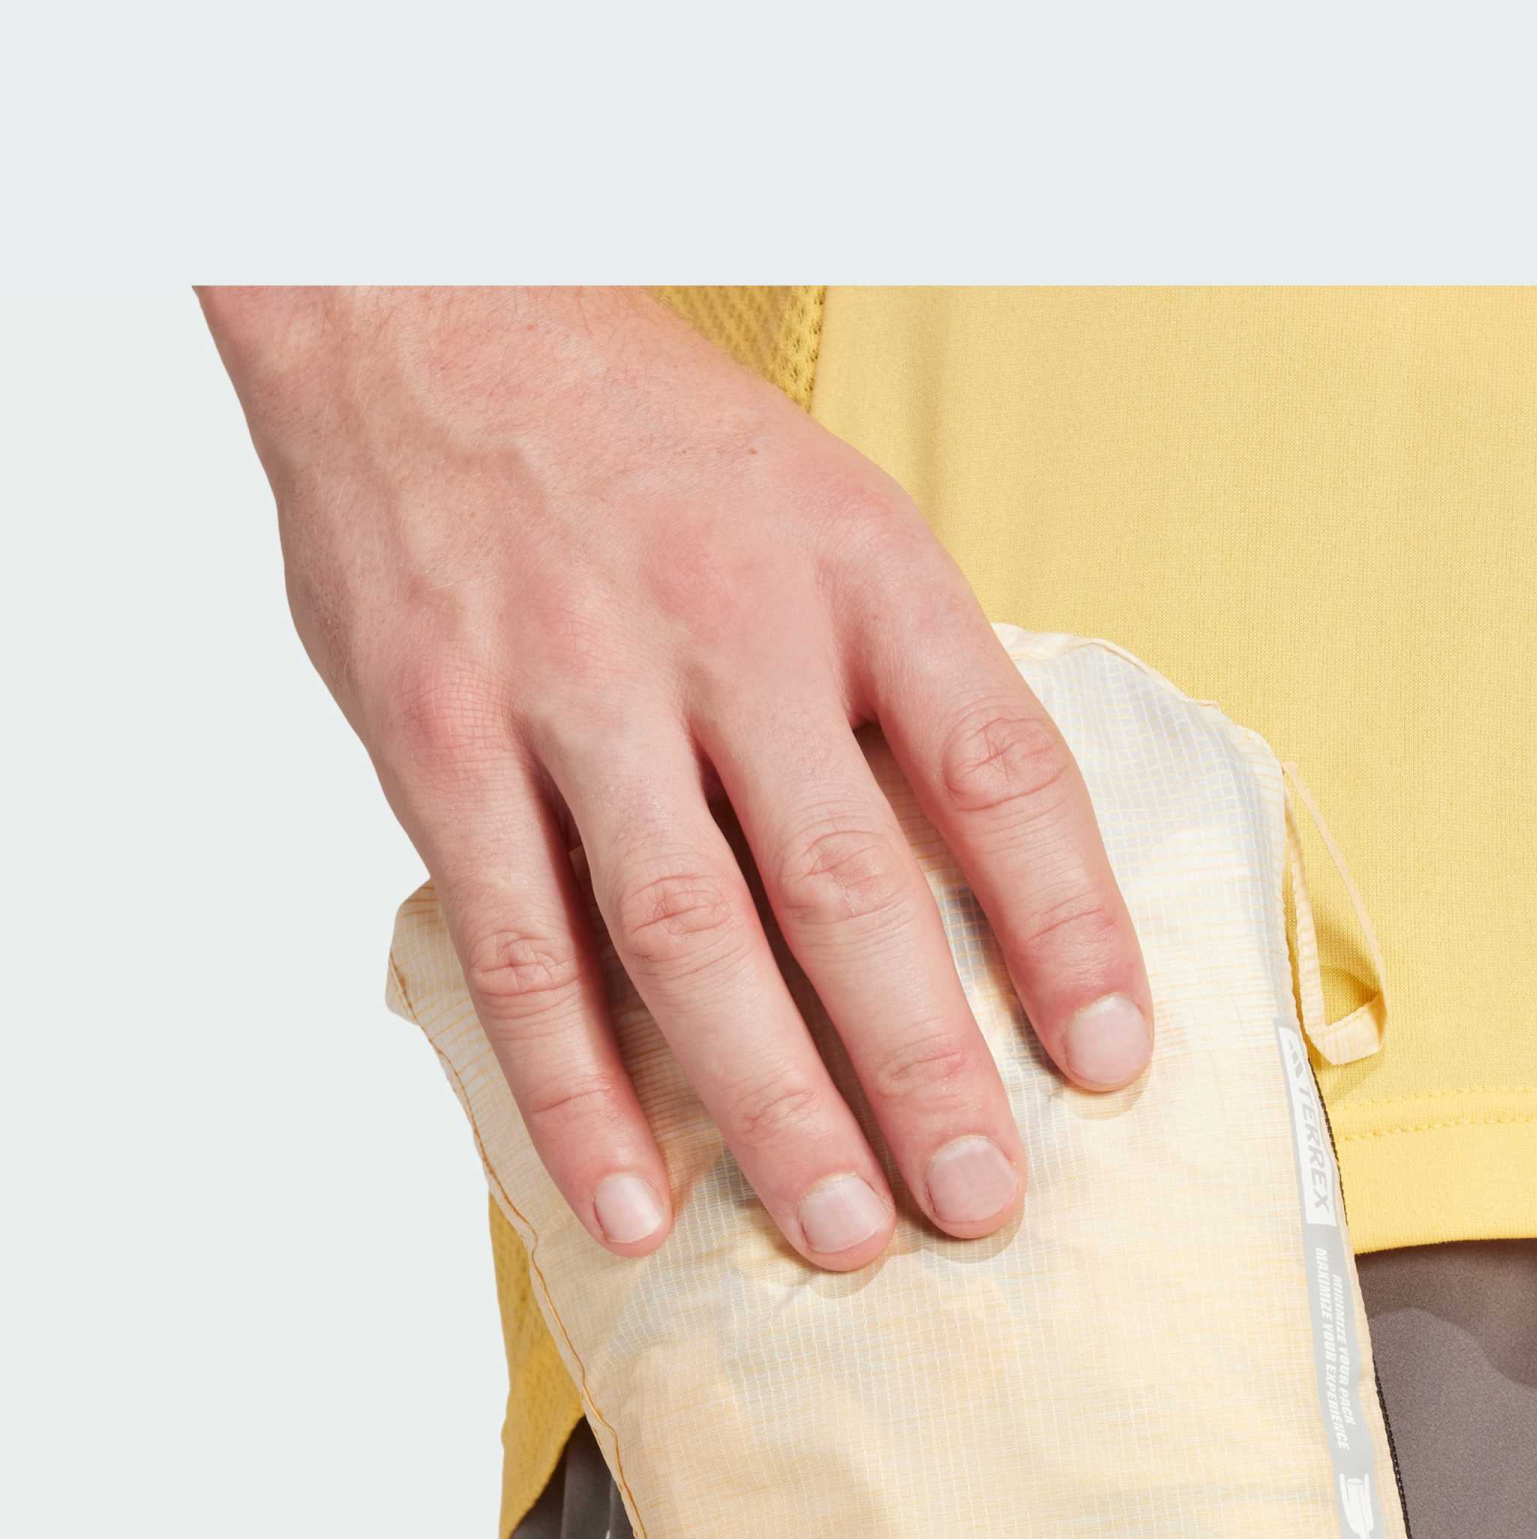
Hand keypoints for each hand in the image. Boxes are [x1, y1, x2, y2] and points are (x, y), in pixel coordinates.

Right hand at [200, 287, 1151, 1264]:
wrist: (417, 307)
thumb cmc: (654, 445)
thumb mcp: (826, 509)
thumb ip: (900, 684)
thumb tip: (1002, 885)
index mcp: (857, 563)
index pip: (1000, 765)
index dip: (1069, 926)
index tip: (1116, 1060)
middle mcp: (727, 625)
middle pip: (850, 883)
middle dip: (926, 1063)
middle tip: (981, 1199)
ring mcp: (576, 685)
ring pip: (692, 934)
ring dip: (775, 1101)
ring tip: (843, 1230)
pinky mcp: (442, 741)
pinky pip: (520, 947)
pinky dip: (577, 1090)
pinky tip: (633, 1201)